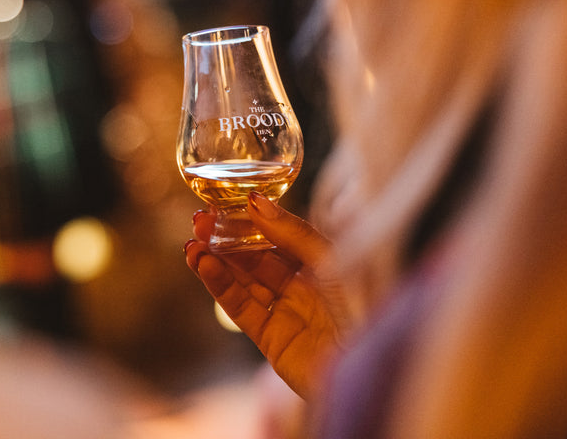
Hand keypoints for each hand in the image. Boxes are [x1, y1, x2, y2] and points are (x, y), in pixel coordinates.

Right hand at [184, 192, 348, 397]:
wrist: (374, 366)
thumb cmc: (367, 308)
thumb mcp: (331, 258)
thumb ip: (292, 232)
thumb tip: (255, 201)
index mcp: (325, 263)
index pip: (279, 236)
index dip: (251, 220)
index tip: (224, 204)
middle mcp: (305, 287)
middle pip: (257, 257)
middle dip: (226, 239)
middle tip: (199, 220)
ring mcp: (287, 312)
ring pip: (244, 281)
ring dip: (216, 261)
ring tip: (192, 243)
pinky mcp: (272, 339)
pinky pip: (241, 307)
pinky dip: (220, 286)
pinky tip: (204, 264)